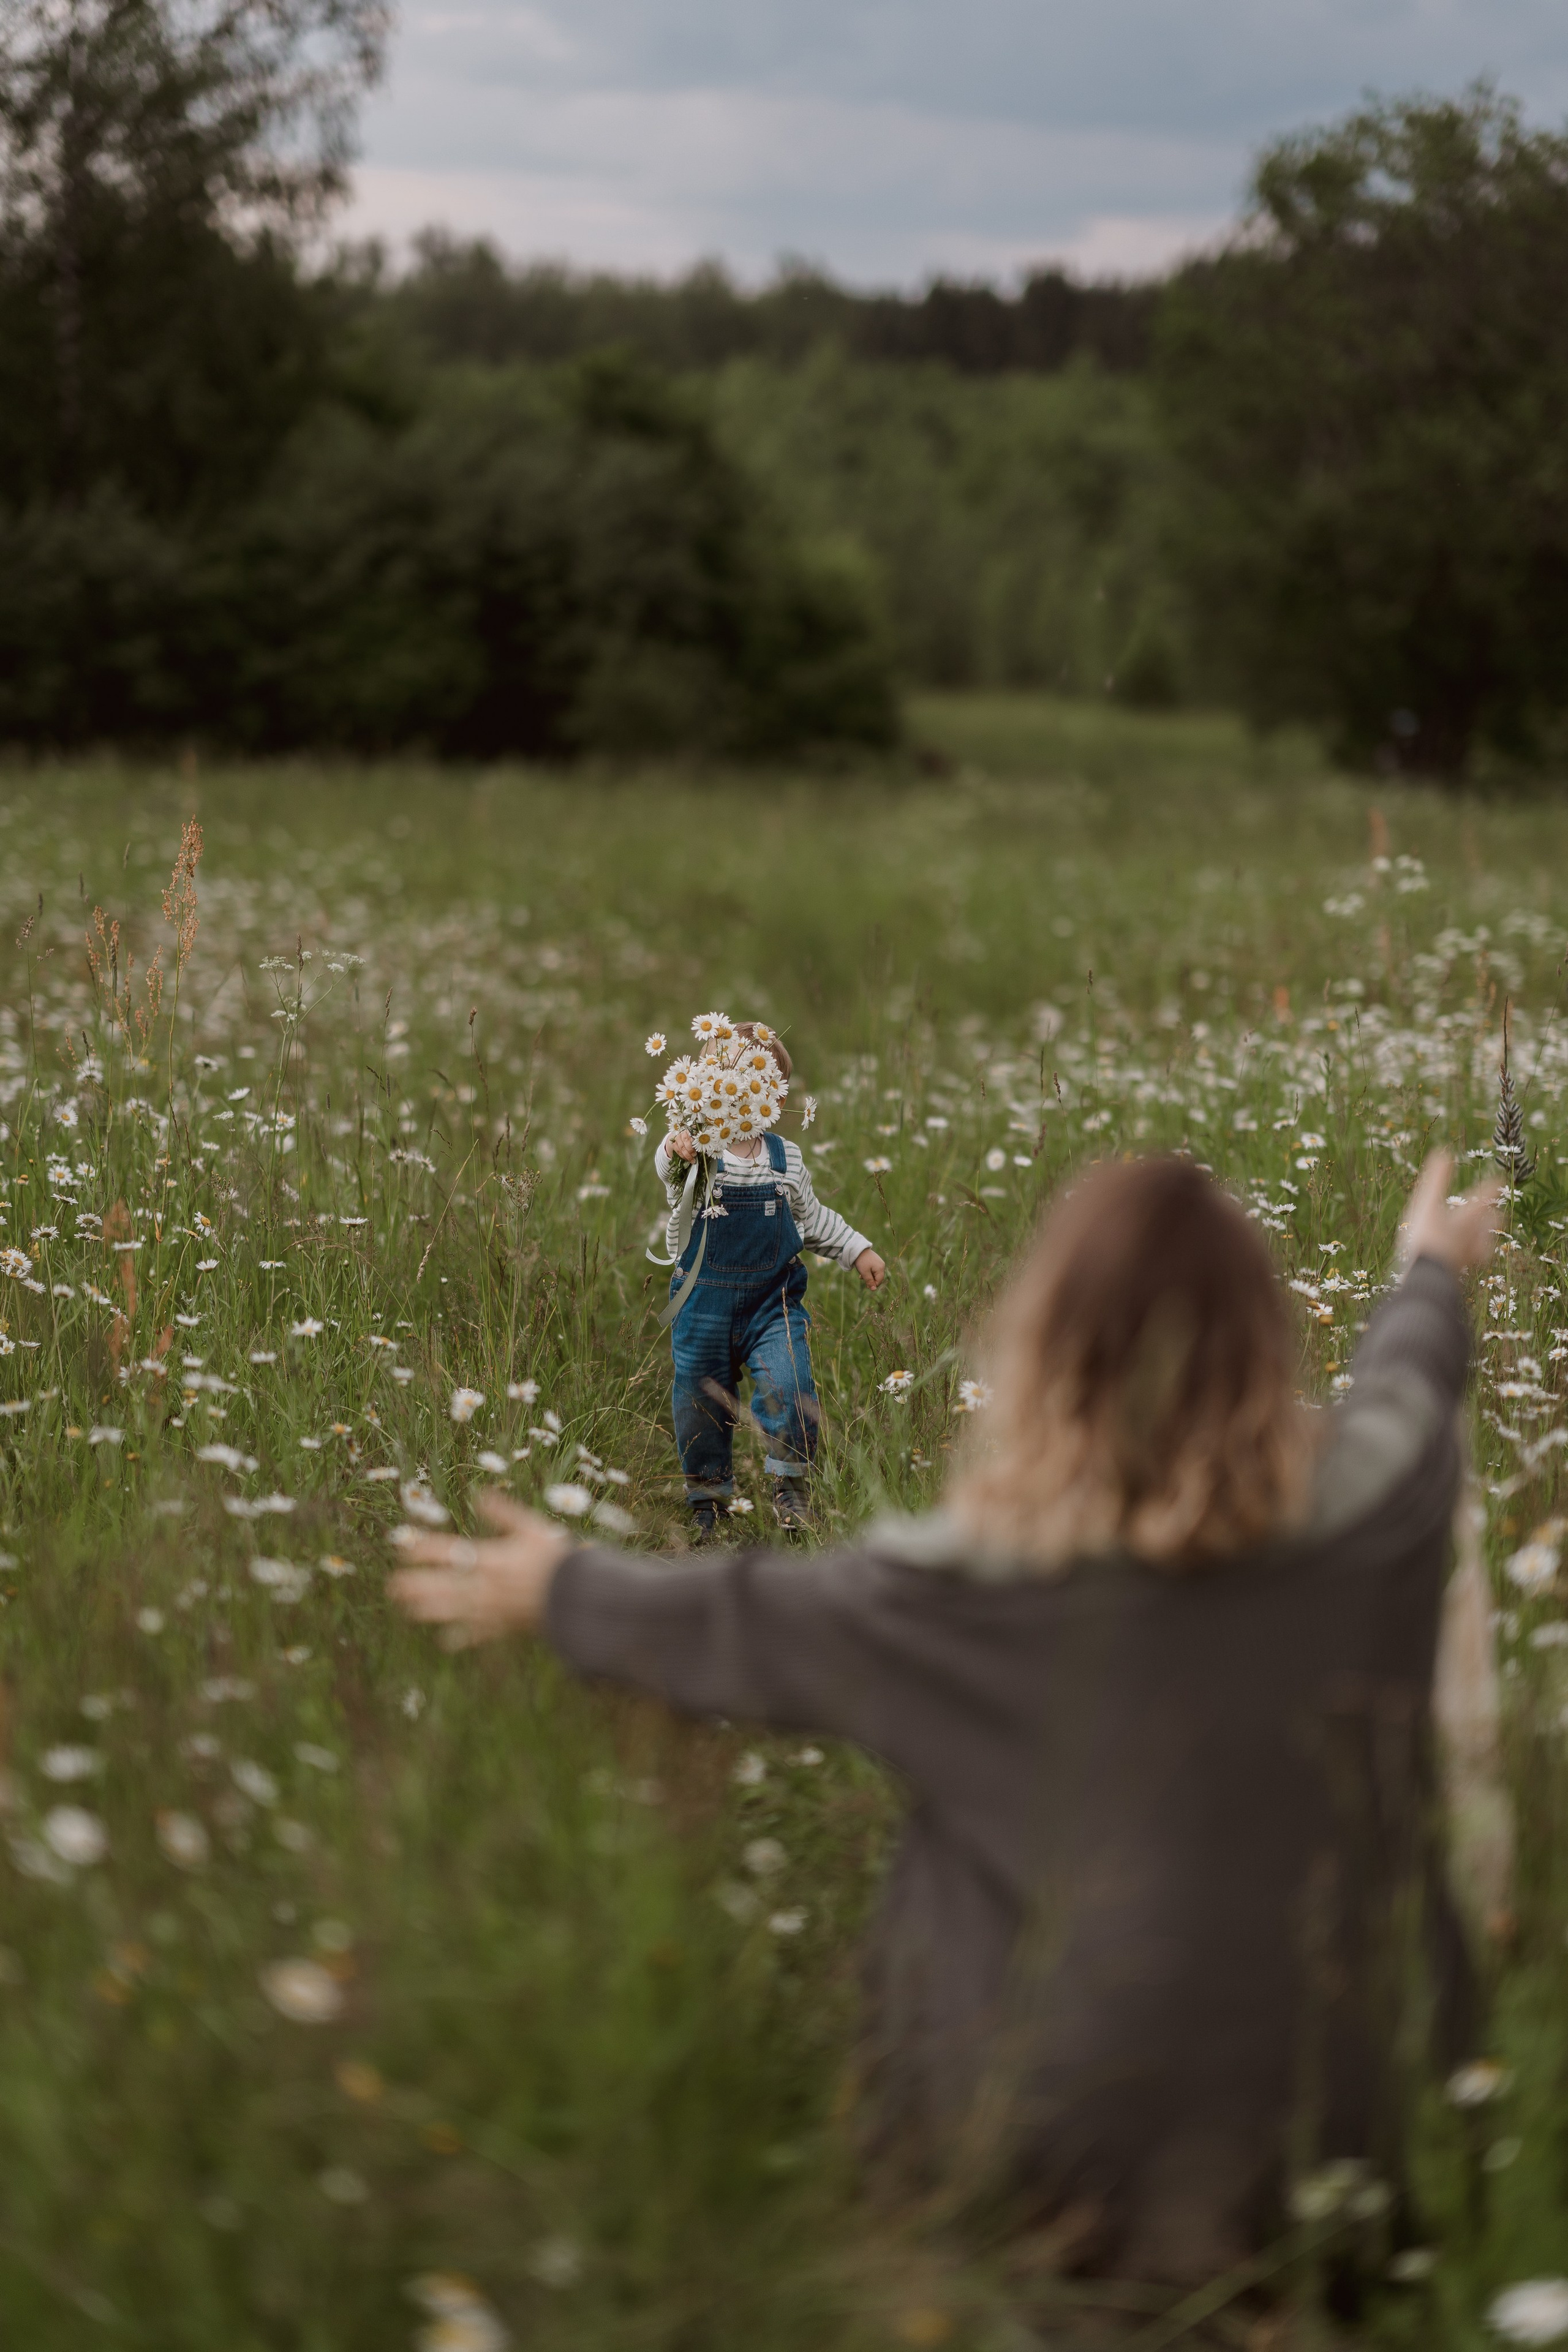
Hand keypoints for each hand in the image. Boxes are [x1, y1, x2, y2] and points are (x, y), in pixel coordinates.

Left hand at [389, 1491, 569, 1644]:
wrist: (578, 1597)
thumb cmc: (556, 1559)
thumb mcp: (532, 1529)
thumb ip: (504, 1513)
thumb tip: (479, 1493)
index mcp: (490, 1558)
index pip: (448, 1552)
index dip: (423, 1551)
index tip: (403, 1549)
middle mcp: (484, 1585)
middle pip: (441, 1585)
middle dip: (415, 1585)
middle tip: (392, 1586)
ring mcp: (491, 1609)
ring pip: (451, 1610)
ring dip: (427, 1609)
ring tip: (407, 1609)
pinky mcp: (502, 1627)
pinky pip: (476, 1634)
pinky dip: (460, 1637)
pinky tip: (445, 1640)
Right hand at [668, 1130, 696, 1163]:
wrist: (678, 1135)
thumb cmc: (689, 1137)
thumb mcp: (693, 1136)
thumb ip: (697, 1139)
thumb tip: (702, 1146)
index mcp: (689, 1129)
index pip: (692, 1135)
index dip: (695, 1142)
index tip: (698, 1148)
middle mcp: (682, 1132)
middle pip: (686, 1141)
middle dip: (691, 1150)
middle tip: (695, 1155)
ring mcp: (677, 1138)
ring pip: (681, 1147)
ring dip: (687, 1155)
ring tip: (692, 1160)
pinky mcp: (673, 1143)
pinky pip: (678, 1150)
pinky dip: (682, 1156)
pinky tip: (686, 1159)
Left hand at [854, 1247, 886, 1290]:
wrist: (858, 1249)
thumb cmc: (861, 1261)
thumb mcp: (865, 1273)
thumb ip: (870, 1281)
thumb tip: (874, 1289)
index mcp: (880, 1268)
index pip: (879, 1281)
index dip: (873, 1285)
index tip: (866, 1286)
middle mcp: (882, 1265)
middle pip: (878, 1277)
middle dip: (871, 1280)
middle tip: (863, 1280)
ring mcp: (879, 1262)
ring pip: (875, 1273)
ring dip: (869, 1276)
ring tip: (861, 1276)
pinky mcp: (876, 1260)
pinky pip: (874, 1269)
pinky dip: (869, 1271)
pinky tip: (863, 1271)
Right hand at [1398, 1150, 1502, 1273]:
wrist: (1427, 1279)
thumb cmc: (1427, 1240)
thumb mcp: (1427, 1206)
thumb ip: (1436, 1180)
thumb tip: (1443, 1152)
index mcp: (1464, 1221)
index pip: (1482, 1199)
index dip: (1489, 1187)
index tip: (1499, 1178)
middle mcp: (1470, 1240)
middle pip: (1488, 1227)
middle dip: (1492, 1218)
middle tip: (1497, 1213)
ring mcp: (1464, 1259)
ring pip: (1481, 1248)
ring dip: (1484, 1240)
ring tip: (1483, 1239)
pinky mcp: (1454, 1275)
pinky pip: (1466, 1265)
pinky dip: (1467, 1260)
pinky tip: (1461, 1263)